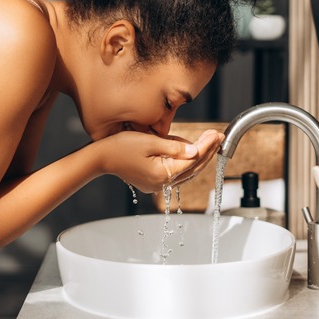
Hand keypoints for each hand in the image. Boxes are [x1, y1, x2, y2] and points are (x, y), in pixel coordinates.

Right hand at [94, 129, 223, 192]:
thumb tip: (196, 151)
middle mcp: (162, 184)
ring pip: (186, 171)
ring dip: (198, 156)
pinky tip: (188, 148)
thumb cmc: (120, 146)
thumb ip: (174, 147)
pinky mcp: (153, 181)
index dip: (207, 146)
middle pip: (193, 168)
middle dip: (207, 151)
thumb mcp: (149, 141)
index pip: (193, 160)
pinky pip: (175, 171)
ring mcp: (157, 185)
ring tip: (207, 140)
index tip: (216, 134)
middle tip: (218, 136)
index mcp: (162, 174)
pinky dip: (184, 160)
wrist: (100, 157)